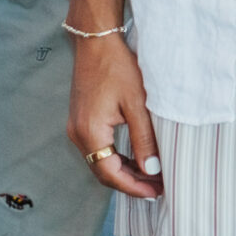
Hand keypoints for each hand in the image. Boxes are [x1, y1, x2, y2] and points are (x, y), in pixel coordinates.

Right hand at [68, 31, 161, 199]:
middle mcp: (78, 135)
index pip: (110, 174)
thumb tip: (151, 169)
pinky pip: (99, 149)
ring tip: (151, 176)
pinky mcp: (82, 121)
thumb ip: (144, 138)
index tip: (156, 193)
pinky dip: (117, 158)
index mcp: (90, 133)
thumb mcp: (138, 104)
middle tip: (158, 188)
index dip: (134, 187)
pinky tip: (136, 158)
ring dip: (124, 171)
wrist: (97, 42)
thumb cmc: (118, 67)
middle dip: (131, 182)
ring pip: (100, 162)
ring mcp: (77, 128)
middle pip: (103, 172)